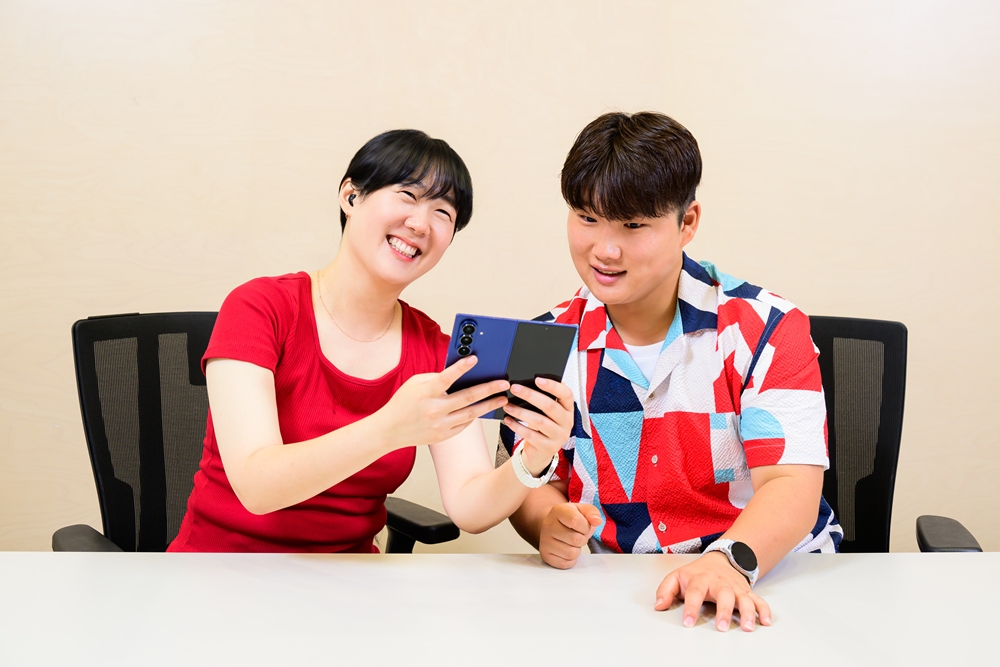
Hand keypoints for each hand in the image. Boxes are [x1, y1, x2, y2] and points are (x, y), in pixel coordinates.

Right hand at [380, 356, 509, 447]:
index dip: (461, 368)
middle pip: (468, 397)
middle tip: (504, 384)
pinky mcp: (443, 435)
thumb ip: (436, 377)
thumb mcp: (415, 383)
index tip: (475, 359)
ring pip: (471, 413)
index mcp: (426, 392)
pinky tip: (483, 409)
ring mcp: (440, 424)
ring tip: (502, 399)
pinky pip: (464, 424)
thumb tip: (459, 373)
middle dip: (489, 389)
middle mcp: (434, 409)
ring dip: (489, 405)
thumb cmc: (403, 403)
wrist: (390, 430)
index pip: (446, 378)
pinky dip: (474, 416)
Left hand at [502, 378, 574, 473]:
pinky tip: (508, 420)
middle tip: (515, 388)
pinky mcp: (548, 447)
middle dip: (530, 395)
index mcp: (568, 409)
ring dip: (521, 412)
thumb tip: (526, 382)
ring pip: (539, 421)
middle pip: (550, 406)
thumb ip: (544, 399)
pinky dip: (517, 426)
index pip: (566, 394)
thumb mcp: (547, 413)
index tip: (537, 379)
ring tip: (507, 405)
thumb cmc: (542, 427)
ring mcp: (559, 436)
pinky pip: (531, 435)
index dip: (553, 386)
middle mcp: (567, 422)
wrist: (540, 453)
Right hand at [538, 502, 601, 568]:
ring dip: (577, 549)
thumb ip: (592, 512)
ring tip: (572, 542)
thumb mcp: (582, 510)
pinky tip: (567, 549)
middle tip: (578, 534)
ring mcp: (545, 541)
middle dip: (583, 539)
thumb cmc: (570, 519)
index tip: (584, 526)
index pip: (575, 520)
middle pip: (575, 539)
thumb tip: (597, 521)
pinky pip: (565, 563)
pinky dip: (571, 559)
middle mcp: (548, 525)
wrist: (554, 526)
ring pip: (571, 553)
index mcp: (557, 511)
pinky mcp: (545, 555)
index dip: (585, 526)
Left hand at [654, 551, 771, 630]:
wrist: (721, 558)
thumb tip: (658, 605)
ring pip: (743, 598)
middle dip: (723, 611)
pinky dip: (763, 610)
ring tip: (746, 627)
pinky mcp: (747, 592)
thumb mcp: (677, 577)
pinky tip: (765, 621)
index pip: (694, 593)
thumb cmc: (697, 573)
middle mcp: (719, 583)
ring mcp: (735, 588)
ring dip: (746, 612)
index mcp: (700, 579)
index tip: (688, 622)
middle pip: (723, 594)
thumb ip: (665, 590)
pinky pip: (758, 600)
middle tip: (721, 627)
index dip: (690, 607)